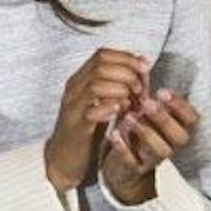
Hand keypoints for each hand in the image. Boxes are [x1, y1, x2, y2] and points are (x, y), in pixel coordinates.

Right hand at [44, 49, 150, 192]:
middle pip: (100, 66)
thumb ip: (119, 83)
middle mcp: (74, 89)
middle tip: (139, 88)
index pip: (102, 54)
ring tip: (132, 101)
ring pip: (96, 85)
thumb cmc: (88, 127)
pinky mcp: (75, 126)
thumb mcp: (104, 100)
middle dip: (126, 73)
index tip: (144, 67)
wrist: (66, 156)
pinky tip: (120, 113)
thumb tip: (141, 64)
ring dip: (121, 90)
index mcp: (80, 79)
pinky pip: (91, 111)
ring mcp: (72, 107)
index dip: (126, 57)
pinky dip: (110, 109)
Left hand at [103, 89, 200, 204]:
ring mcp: (154, 158)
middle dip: (164, 118)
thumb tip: (142, 62)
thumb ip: (143, 89)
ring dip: (146, 132)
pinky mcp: (135, 169)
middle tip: (147, 103)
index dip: (180, 106)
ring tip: (130, 117)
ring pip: (161, 150)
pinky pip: (133, 162)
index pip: (192, 118)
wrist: (122, 165)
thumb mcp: (141, 109)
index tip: (162, 91)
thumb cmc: (136, 132)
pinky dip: (123, 148)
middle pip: (180, 135)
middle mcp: (171, 144)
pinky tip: (114, 134)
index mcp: (177, 127)